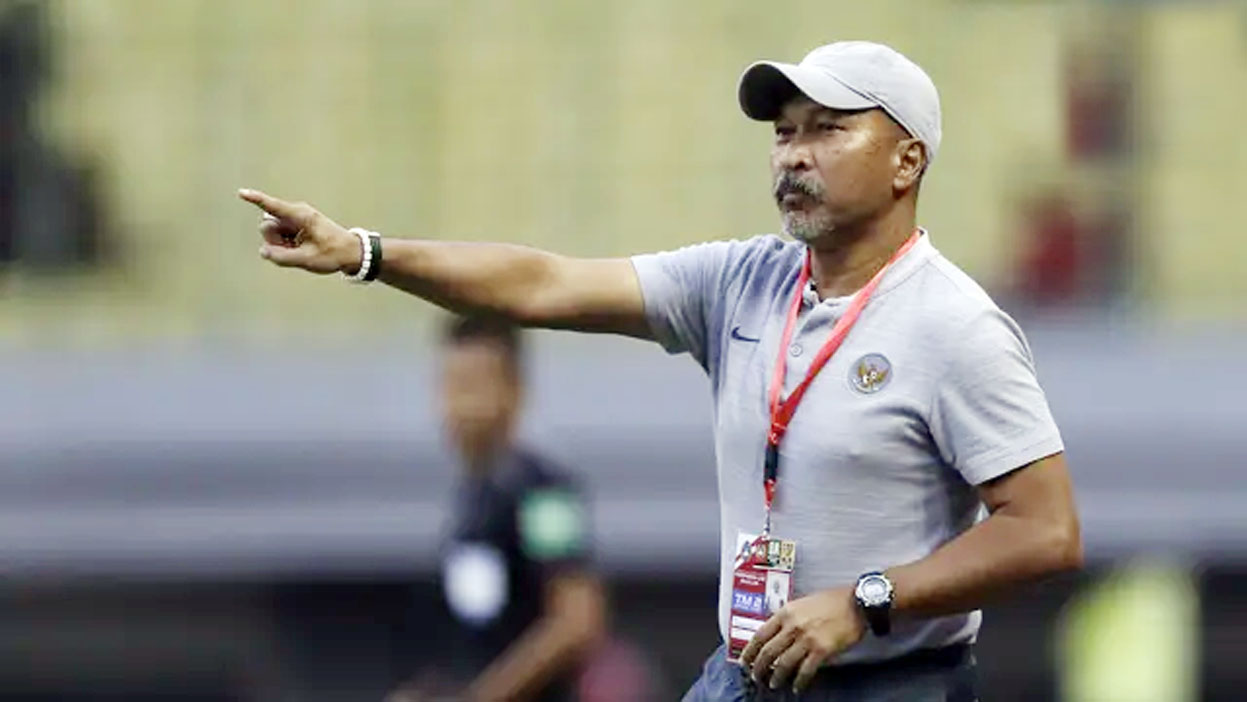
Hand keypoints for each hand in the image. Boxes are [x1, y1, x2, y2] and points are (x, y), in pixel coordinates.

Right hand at [238, 188, 358, 273]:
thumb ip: (282, 257)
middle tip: (294, 250)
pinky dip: (284, 246)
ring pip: (272, 233)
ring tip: (300, 251)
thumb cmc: (333, 254)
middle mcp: (295, 214)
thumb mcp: (308, 259)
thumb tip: (263, 251)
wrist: (351, 252)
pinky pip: (279, 237)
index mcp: (301, 216)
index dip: (256, 199)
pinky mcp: (295, 227)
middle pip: (267, 226)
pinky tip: (300, 250)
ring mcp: (294, 221)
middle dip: (273, 241)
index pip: (273, 206)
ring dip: (279, 245)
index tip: (241, 193)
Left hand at [738, 586, 865, 692]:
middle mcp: (793, 625)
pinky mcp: (822, 650)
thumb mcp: (802, 603)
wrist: (857, 603)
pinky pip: (805, 671)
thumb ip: (787, 617)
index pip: (760, 634)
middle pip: (768, 652)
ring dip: (776, 677)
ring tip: (773, 684)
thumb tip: (775, 634)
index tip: (744, 660)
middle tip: (756, 676)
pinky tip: (796, 687)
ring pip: (783, 664)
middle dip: (759, 667)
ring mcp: (807, 638)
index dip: (749, 651)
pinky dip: (799, 681)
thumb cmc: (832, 601)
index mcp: (786, 612)